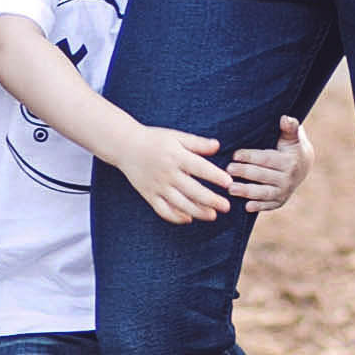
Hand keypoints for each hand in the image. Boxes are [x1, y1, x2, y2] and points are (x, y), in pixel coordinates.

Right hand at [118, 128, 232, 224]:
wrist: (125, 146)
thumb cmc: (154, 139)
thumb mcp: (176, 136)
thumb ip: (197, 143)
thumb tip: (217, 146)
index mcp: (176, 156)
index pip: (200, 167)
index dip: (215, 176)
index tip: (228, 183)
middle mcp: (167, 173)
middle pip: (192, 190)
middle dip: (211, 200)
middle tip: (226, 207)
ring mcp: (157, 186)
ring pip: (180, 204)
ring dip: (197, 211)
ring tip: (212, 215)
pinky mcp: (149, 195)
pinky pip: (163, 210)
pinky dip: (176, 217)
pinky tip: (188, 219)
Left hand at [226, 115, 313, 214]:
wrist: (304, 164)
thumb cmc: (292, 146)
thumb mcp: (293, 135)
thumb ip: (289, 127)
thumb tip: (284, 118)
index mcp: (290, 161)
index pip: (267, 159)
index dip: (250, 157)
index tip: (235, 155)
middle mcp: (288, 178)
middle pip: (262, 175)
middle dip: (244, 172)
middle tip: (227, 170)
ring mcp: (285, 191)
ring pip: (264, 192)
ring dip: (247, 191)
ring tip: (231, 189)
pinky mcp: (281, 201)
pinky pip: (268, 205)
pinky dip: (258, 206)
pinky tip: (246, 207)